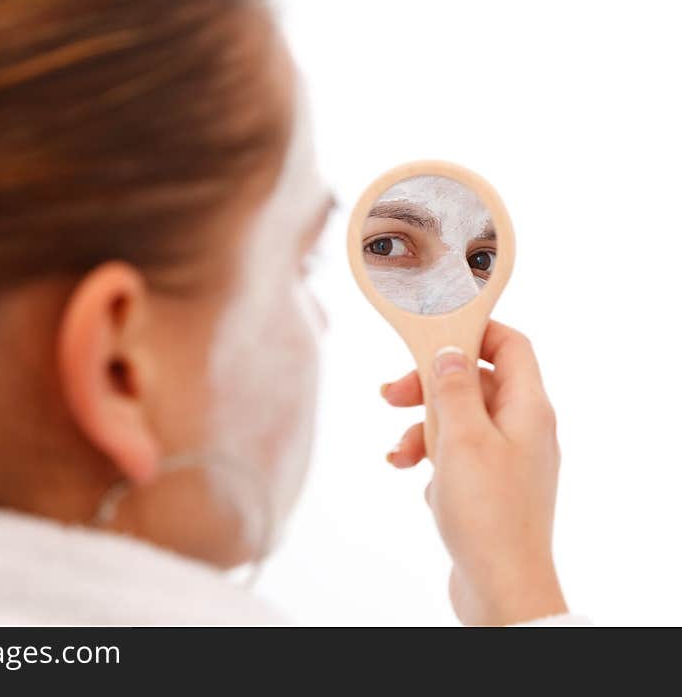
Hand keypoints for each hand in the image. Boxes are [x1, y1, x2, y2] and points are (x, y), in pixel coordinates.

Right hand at [381, 320, 567, 625]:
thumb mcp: (462, 438)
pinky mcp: (490, 486)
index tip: (430, 334)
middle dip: (428, 386)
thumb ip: (454, 388)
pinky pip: (457, 453)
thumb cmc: (486, 512)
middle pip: (474, 382)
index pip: (510, 345)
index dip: (473, 331)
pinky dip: (432, 458)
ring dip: (422, 428)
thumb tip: (451, 352)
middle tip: (390, 395)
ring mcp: (508, 458)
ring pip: (459, 420)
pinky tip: (417, 480)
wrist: (501, 587)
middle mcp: (523, 428)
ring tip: (398, 454)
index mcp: (528, 409)